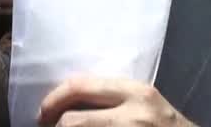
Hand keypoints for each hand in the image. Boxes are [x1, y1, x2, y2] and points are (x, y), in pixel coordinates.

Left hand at [38, 78, 196, 126]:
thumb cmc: (166, 126)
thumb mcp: (145, 103)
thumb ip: (114, 98)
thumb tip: (68, 103)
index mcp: (136, 93)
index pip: (80, 87)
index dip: (53, 100)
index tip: (43, 112)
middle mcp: (132, 116)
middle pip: (72, 122)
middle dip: (52, 126)